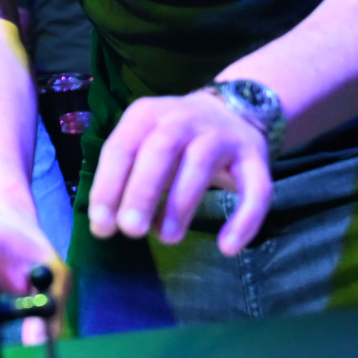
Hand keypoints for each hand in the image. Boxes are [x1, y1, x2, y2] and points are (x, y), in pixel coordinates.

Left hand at [86, 90, 272, 256]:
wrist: (233, 110)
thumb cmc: (175, 140)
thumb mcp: (144, 144)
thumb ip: (126, 178)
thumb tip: (106, 223)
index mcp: (146, 115)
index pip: (121, 147)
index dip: (109, 185)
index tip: (102, 225)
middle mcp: (183, 118)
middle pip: (161, 149)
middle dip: (142, 190)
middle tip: (131, 230)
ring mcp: (222, 135)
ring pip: (201, 164)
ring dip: (181, 203)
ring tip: (167, 238)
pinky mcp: (255, 156)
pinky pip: (255, 188)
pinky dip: (244, 218)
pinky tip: (228, 247)